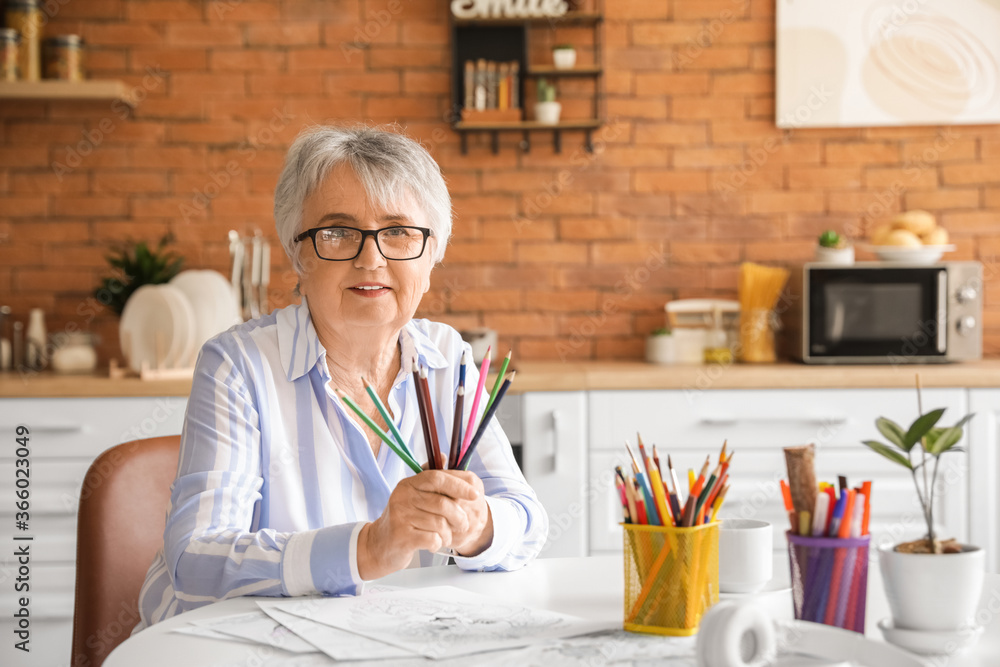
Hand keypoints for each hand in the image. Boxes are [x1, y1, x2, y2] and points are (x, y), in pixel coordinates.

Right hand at [357, 471, 490, 579]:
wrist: (379, 545)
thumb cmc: (404, 519)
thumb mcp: (414, 496)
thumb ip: (430, 478)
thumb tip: (443, 456)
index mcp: (408, 484)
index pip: (437, 477)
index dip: (459, 484)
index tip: (475, 494)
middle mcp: (402, 497)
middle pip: (442, 503)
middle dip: (459, 516)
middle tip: (463, 524)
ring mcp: (400, 517)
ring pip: (440, 524)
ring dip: (448, 533)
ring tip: (444, 536)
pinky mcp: (401, 536)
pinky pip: (432, 538)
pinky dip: (438, 543)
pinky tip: (433, 543)